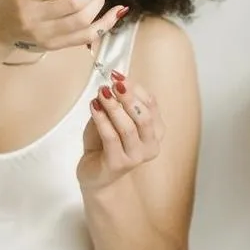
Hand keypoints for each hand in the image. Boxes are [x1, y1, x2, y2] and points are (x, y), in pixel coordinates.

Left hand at [77, 71, 163, 192]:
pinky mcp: (118, 164)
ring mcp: (136, 157)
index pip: (151, 105)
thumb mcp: (115, 119)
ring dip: (114, 107)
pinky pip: (111, 138)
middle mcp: (151, 145)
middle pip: (144, 116)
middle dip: (129, 97)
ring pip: (128, 127)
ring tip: (102, 93)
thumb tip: (113, 83)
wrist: (95, 174)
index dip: (136, 88)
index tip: (118, 75)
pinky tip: (93, 107)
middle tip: (114, 83)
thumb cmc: (105, 144)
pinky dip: (102, 120)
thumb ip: (118, 104)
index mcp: (155, 132)